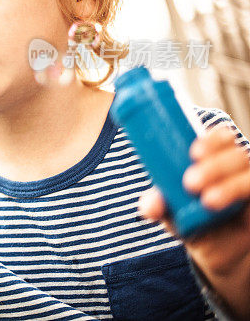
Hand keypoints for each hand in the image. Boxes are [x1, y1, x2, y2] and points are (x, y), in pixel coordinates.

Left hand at [138, 126, 249, 318]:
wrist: (213, 251)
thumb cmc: (189, 219)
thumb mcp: (169, 211)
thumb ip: (158, 204)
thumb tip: (149, 207)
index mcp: (215, 159)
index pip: (222, 138)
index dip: (212, 140)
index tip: (193, 153)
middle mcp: (237, 170)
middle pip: (237, 155)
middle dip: (214, 166)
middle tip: (190, 182)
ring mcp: (249, 186)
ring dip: (230, 185)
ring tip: (207, 200)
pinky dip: (239, 193)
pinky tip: (220, 206)